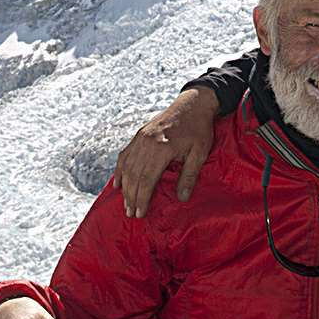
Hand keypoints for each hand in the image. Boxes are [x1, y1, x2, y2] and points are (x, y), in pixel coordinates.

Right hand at [114, 87, 217, 217]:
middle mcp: (147, 143)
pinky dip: (120, 170)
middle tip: (131, 214)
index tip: (141, 213)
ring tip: (126, 204)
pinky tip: (118, 184)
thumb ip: (189, 175)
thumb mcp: (200, 153)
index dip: (142, 199)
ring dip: (125, 187)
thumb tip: (182, 198)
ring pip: (127, 167)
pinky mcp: (139, 134)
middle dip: (131, 197)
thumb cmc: (199, 129)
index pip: (147, 180)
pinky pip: (125, 155)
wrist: (193, 104)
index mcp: (162, 148)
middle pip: (134, 176)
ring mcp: (141, 137)